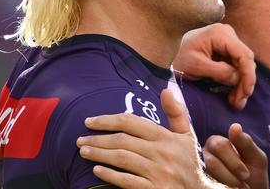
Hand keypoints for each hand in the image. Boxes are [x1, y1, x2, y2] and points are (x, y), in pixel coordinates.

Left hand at [77, 89, 208, 188]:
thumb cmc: (189, 162)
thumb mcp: (187, 135)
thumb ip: (176, 112)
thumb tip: (166, 88)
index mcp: (167, 137)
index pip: (132, 123)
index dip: (109, 120)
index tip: (90, 121)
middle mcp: (162, 153)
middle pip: (123, 141)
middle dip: (98, 138)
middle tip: (80, 139)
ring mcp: (157, 173)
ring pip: (122, 159)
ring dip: (100, 154)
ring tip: (84, 151)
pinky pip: (127, 181)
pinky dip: (110, 175)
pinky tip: (97, 170)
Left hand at [174, 23, 254, 109]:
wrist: (171, 54)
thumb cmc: (180, 59)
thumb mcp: (196, 66)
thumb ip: (218, 71)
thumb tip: (237, 78)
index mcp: (220, 34)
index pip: (243, 54)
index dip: (248, 75)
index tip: (246, 93)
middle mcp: (228, 34)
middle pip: (246, 60)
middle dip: (245, 82)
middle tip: (239, 103)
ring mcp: (228, 41)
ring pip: (243, 65)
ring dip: (242, 84)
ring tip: (235, 102)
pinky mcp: (227, 50)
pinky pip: (237, 66)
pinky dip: (236, 81)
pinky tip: (232, 94)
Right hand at [204, 123, 268, 188]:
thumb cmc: (253, 174)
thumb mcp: (256, 158)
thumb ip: (246, 142)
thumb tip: (234, 126)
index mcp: (216, 143)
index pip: (220, 146)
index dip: (234, 163)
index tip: (247, 175)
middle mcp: (203, 154)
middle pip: (212, 163)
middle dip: (230, 175)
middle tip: (243, 183)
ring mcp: (199, 170)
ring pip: (209, 176)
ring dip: (227, 184)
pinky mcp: (199, 181)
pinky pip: (205, 185)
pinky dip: (219, 188)